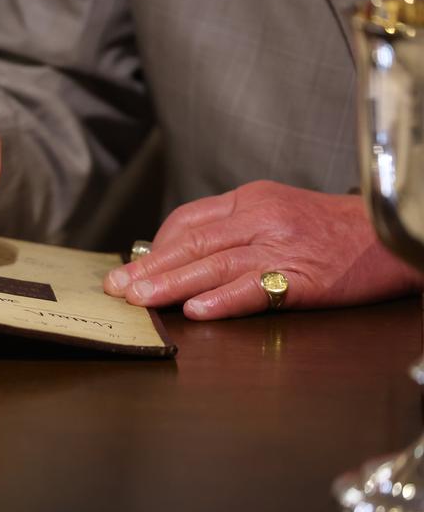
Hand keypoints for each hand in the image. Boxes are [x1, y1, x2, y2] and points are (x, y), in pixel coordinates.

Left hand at [103, 180, 423, 318]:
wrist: (395, 229)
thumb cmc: (335, 227)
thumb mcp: (279, 210)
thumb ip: (234, 228)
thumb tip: (183, 252)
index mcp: (251, 200)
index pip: (188, 221)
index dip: (154, 247)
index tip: (131, 267)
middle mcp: (261, 218)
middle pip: (191, 244)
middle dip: (148, 268)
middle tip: (117, 287)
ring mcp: (281, 247)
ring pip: (212, 265)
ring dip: (169, 284)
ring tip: (140, 299)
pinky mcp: (304, 277)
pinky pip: (256, 289)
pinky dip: (224, 300)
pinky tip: (197, 311)